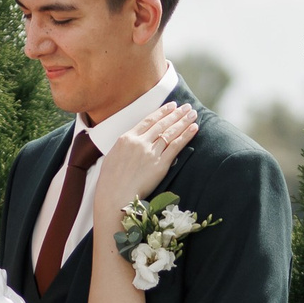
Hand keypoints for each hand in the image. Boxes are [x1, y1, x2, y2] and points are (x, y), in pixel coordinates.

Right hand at [94, 102, 197, 217]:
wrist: (114, 196)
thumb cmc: (109, 181)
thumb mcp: (112, 156)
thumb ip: (124, 146)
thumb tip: (132, 141)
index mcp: (126, 138)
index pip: (148, 120)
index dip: (162, 112)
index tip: (171, 106)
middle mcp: (140, 142)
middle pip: (162, 124)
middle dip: (176, 114)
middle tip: (186, 106)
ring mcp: (150, 153)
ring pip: (170, 133)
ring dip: (183, 122)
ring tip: (193, 114)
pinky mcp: (160, 165)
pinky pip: (175, 147)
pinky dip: (185, 136)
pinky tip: (194, 128)